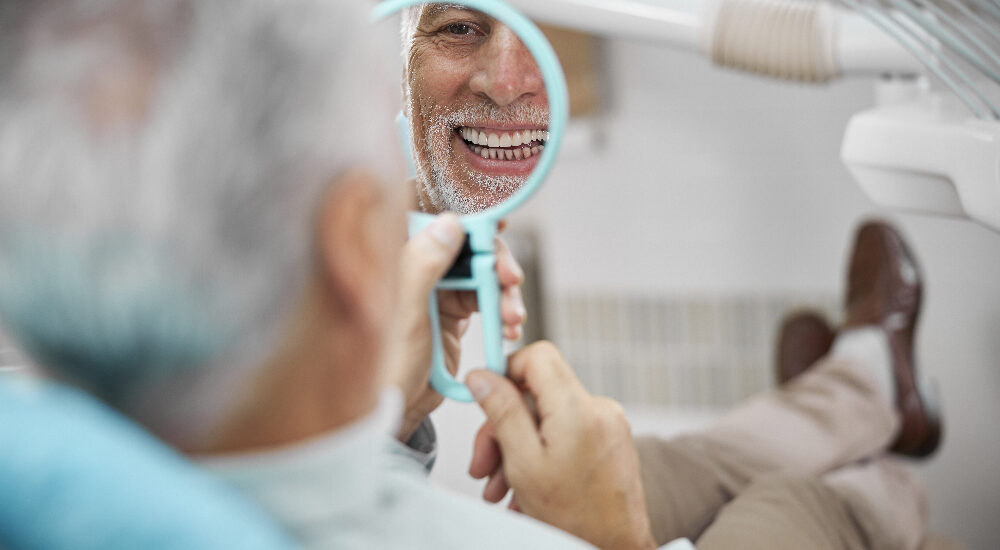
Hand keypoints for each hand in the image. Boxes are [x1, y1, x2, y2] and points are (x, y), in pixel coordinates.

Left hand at [385, 214, 525, 441]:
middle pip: (465, 246)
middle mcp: (416, 270)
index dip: (465, 214)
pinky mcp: (450, 316)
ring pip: (480, 275)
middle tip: (512, 281)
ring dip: (503, 292)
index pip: (432, 220)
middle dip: (494, 262)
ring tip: (513, 319)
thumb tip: (450, 222)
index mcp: (398, 260)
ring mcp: (435, 293)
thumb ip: (423, 265)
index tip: (497, 220)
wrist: (391, 413)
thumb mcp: (405, 314)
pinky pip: (484, 302)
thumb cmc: (384, 366)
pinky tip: (509, 329)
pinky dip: (501, 312)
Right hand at [465, 342, 655, 549]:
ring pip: (548, 418)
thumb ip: (502, 413)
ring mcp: (608, 425)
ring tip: (499, 488)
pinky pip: (566, 434)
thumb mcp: (524, 464)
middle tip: (483, 464)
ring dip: (517, 448)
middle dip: (503, 426)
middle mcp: (599, 409)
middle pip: (537, 393)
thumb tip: (481, 376)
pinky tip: (524, 490)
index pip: (538, 355)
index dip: (506, 371)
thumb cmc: (574, 518)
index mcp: (578, 408)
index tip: (484, 396)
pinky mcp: (610, 441)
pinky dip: (541, 455)